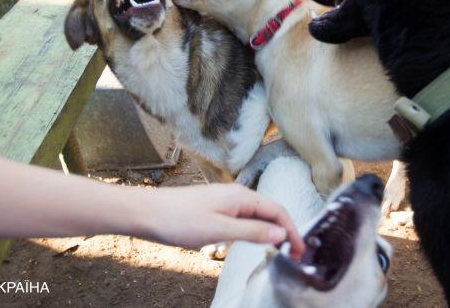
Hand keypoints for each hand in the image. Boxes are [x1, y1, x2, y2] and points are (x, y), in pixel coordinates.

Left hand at [138, 184, 305, 259]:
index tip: (301, 251)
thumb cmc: (179, 220)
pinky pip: (243, 218)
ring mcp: (226, 201)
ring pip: (257, 215)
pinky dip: (255, 230)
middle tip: (295, 255)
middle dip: (285, 231)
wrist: (148, 213)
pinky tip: (254, 241)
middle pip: (270, 212)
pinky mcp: (216, 209)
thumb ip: (252, 232)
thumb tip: (280, 233)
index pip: (277, 211)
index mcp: (241, 196)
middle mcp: (236, 195)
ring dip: (271, 231)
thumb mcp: (219, 230)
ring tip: (280, 250)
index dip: (293, 231)